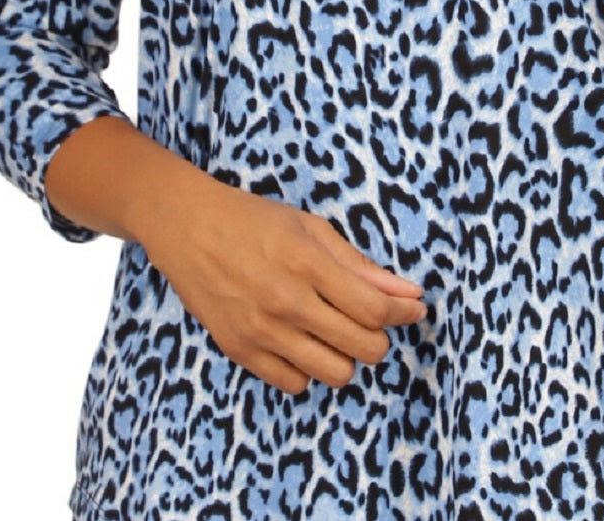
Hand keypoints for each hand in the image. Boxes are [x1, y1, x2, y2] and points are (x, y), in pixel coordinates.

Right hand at [139, 175, 427, 394]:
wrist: (187, 227)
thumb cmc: (254, 220)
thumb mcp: (312, 228)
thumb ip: (361, 265)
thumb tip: (409, 293)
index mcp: (307, 264)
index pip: (375, 310)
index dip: (405, 313)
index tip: (415, 309)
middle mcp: (285, 302)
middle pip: (363, 347)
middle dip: (380, 336)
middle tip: (372, 319)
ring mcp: (261, 331)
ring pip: (335, 373)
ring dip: (347, 355)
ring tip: (337, 330)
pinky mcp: (240, 350)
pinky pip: (295, 383)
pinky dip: (310, 367)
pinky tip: (305, 341)